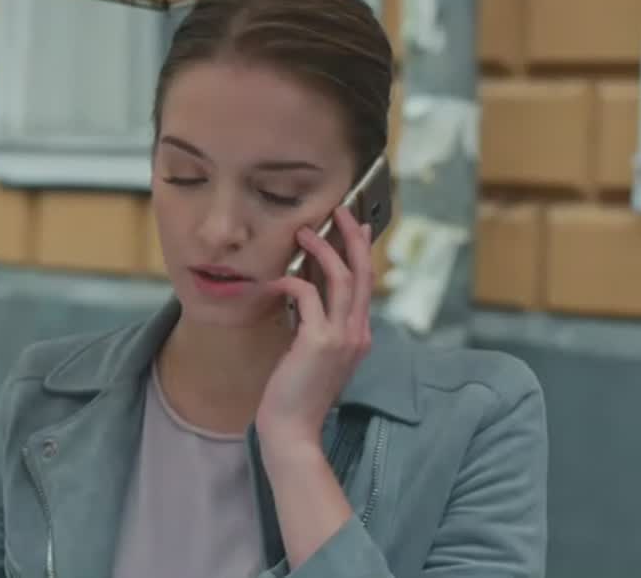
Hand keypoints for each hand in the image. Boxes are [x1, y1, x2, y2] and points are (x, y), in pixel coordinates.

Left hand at [258, 206, 373, 450]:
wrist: (292, 430)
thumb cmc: (295, 394)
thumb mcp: (312, 354)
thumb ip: (316, 326)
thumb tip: (303, 294)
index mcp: (358, 336)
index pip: (365, 285)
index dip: (362, 252)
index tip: (356, 227)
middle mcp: (358, 333)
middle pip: (362, 272)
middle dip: (352, 237)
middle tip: (339, 210)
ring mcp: (342, 337)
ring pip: (341, 278)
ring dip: (323, 249)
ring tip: (303, 232)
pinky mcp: (319, 342)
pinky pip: (308, 296)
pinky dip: (291, 283)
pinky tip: (275, 282)